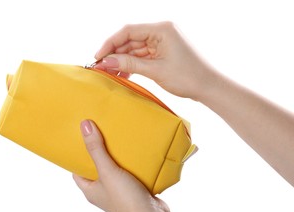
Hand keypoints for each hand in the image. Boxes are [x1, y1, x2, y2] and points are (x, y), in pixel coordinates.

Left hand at [73, 120, 170, 211]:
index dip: (78, 157)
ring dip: (118, 157)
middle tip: (102, 135)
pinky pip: (131, 173)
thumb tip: (84, 125)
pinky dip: (132, 163)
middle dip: (100, 152)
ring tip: (119, 138)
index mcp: (91, 190)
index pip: (78, 172)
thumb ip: (96, 149)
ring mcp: (120, 191)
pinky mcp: (135, 190)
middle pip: (98, 168)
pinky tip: (136, 151)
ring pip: (115, 170)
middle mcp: (104, 191)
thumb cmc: (124, 198)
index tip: (82, 140)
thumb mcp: (107, 171)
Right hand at [95, 21, 216, 99]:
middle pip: (130, 40)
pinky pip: (143, 56)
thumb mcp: (155, 70)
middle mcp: (161, 32)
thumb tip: (106, 62)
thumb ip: (129, 64)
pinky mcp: (163, 52)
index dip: (110, 43)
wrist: (208, 87)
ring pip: (135, 49)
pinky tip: (123, 75)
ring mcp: (162, 42)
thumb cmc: (188, 76)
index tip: (98, 57)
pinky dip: (133, 65)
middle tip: (101, 68)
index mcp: (161, 29)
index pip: (128, 31)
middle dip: (115, 54)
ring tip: (110, 74)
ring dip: (123, 61)